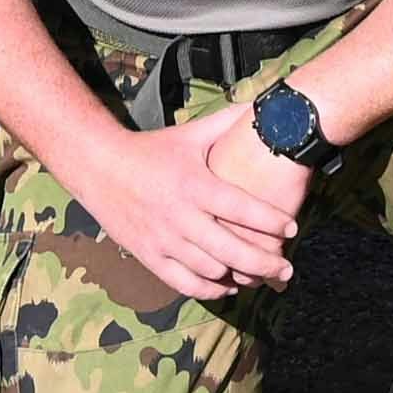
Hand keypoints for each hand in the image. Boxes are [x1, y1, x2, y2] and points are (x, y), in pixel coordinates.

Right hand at [84, 113, 298, 300]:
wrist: (99, 167)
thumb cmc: (152, 150)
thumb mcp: (189, 134)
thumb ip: (226, 122)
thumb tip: (260, 103)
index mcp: (193, 184)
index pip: (239, 207)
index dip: (270, 220)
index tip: (293, 227)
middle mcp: (179, 215)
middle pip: (231, 249)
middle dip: (265, 262)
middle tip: (287, 269)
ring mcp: (163, 240)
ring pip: (210, 270)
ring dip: (240, 277)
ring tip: (263, 277)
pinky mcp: (149, 256)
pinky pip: (184, 283)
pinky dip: (210, 289)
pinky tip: (228, 285)